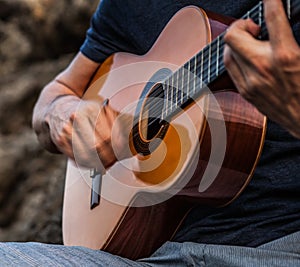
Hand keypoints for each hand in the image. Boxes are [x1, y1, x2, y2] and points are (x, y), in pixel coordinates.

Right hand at [46, 97, 130, 169]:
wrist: (58, 109)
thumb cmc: (84, 112)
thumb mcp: (102, 110)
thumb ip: (118, 121)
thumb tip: (135, 133)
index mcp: (92, 109)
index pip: (108, 135)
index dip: (117, 148)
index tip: (122, 153)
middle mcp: (78, 118)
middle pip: (97, 146)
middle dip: (109, 157)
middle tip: (114, 160)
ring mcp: (67, 130)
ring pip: (86, 155)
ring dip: (98, 164)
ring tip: (105, 164)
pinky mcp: (60, 140)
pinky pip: (76, 159)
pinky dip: (86, 164)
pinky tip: (93, 163)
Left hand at [223, 0, 299, 137]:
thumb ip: (294, 38)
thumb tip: (283, 23)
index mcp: (286, 56)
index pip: (272, 16)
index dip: (271, 0)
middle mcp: (263, 68)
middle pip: (233, 35)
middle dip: (242, 25)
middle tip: (255, 28)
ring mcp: (251, 82)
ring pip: (227, 52)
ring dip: (236, 42)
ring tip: (250, 43)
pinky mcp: (245, 93)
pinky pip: (230, 69)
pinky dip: (234, 58)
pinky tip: (246, 57)